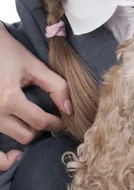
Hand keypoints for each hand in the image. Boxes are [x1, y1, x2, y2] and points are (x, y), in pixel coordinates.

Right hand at [0, 23, 71, 169]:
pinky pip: (2, 135)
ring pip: (13, 136)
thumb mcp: (34, 66)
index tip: (65, 120)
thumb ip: (56, 86)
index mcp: (9, 99)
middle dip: (42, 130)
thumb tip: (69, 108)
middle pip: (25, 136)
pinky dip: (14, 134)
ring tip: (38, 116)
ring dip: (28, 130)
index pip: (38, 122)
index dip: (56, 124)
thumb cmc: (8, 52)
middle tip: (52, 118)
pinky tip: (22, 125)